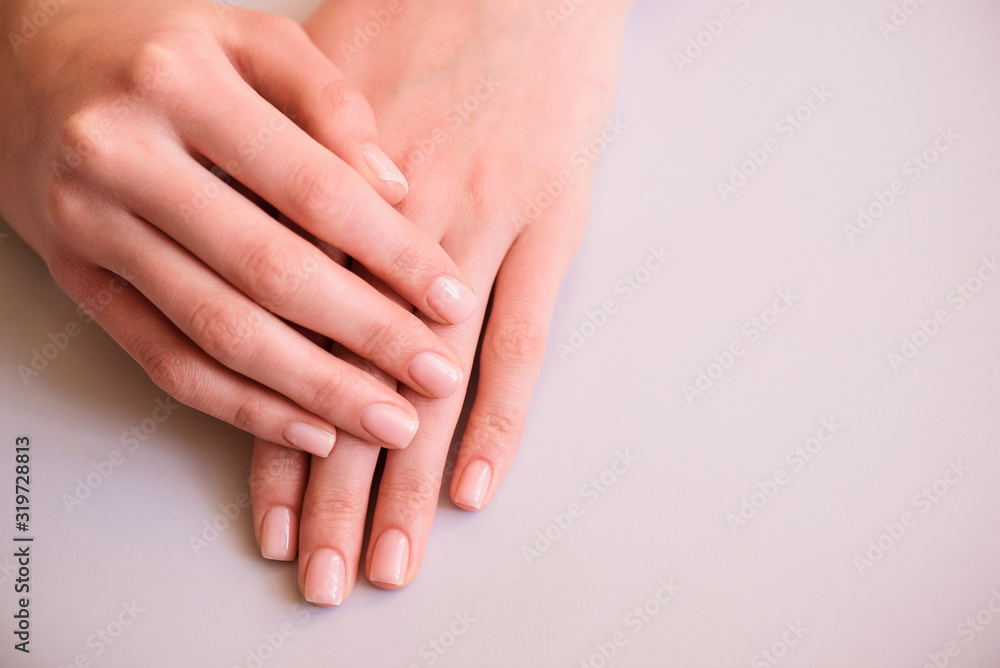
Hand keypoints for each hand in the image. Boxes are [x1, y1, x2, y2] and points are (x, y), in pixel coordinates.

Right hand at [0, 0, 479, 455]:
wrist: (23, 57)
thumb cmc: (159, 47)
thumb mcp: (250, 37)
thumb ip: (328, 100)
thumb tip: (393, 188)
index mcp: (183, 86)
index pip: (314, 190)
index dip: (393, 255)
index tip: (451, 300)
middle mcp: (126, 157)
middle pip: (270, 273)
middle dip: (367, 338)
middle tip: (436, 380)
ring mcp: (92, 227)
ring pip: (219, 332)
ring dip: (314, 391)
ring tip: (385, 422)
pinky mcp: (80, 282)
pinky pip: (165, 361)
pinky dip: (241, 405)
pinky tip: (305, 427)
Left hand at [249, 0, 631, 602]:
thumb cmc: (418, 17)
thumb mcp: (320, 98)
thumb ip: (287, 194)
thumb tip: (261, 260)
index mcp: (327, 202)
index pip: (291, 359)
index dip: (278, 447)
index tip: (272, 523)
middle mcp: (394, 230)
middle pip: (355, 389)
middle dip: (340, 497)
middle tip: (327, 578)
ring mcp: (478, 228)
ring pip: (432, 382)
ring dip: (410, 482)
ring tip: (395, 559)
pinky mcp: (551, 221)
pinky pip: (523, 339)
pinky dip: (500, 417)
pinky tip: (479, 485)